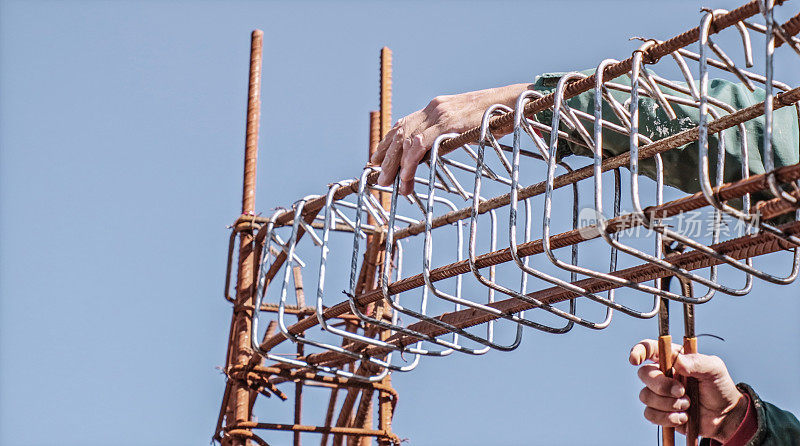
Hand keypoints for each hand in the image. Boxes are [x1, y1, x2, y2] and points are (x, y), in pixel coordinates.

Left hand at [370, 83, 529, 194]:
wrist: (516, 102)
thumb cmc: (497, 115)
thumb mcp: (467, 124)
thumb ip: (450, 134)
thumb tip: (438, 152)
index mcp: (436, 106)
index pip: (403, 124)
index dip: (387, 143)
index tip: (376, 158)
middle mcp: (434, 107)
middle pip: (399, 132)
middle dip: (385, 156)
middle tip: (378, 176)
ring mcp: (440, 114)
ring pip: (405, 140)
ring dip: (394, 164)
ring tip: (387, 183)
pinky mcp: (448, 123)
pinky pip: (421, 145)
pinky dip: (410, 163)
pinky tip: (407, 176)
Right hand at [629, 339, 748, 442]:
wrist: (726, 416)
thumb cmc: (719, 387)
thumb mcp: (714, 369)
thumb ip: (697, 362)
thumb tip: (677, 361)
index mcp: (672, 359)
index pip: (648, 349)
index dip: (638, 351)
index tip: (635, 360)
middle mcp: (662, 374)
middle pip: (644, 374)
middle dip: (661, 385)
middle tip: (681, 391)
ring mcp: (660, 394)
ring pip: (645, 396)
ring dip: (668, 403)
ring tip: (688, 405)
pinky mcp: (660, 412)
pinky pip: (650, 414)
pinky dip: (667, 418)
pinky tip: (683, 417)